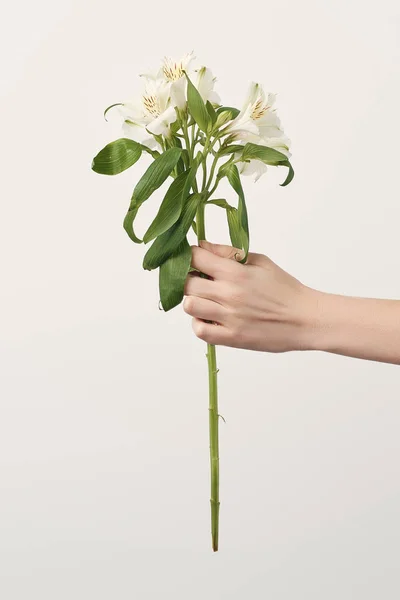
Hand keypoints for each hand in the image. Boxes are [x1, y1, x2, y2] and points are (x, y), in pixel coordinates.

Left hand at [183, 241, 317, 351]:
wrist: (306, 319)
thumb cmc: (285, 289)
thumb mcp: (261, 262)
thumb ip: (230, 253)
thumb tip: (203, 246)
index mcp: (236, 272)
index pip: (195, 257)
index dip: (190, 256)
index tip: (195, 260)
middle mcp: (229, 294)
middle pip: (187, 283)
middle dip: (189, 279)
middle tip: (202, 282)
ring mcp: (229, 318)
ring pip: (189, 306)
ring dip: (194, 301)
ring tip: (207, 301)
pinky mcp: (232, 338)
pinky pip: (200, 331)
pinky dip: (200, 324)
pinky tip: (210, 318)